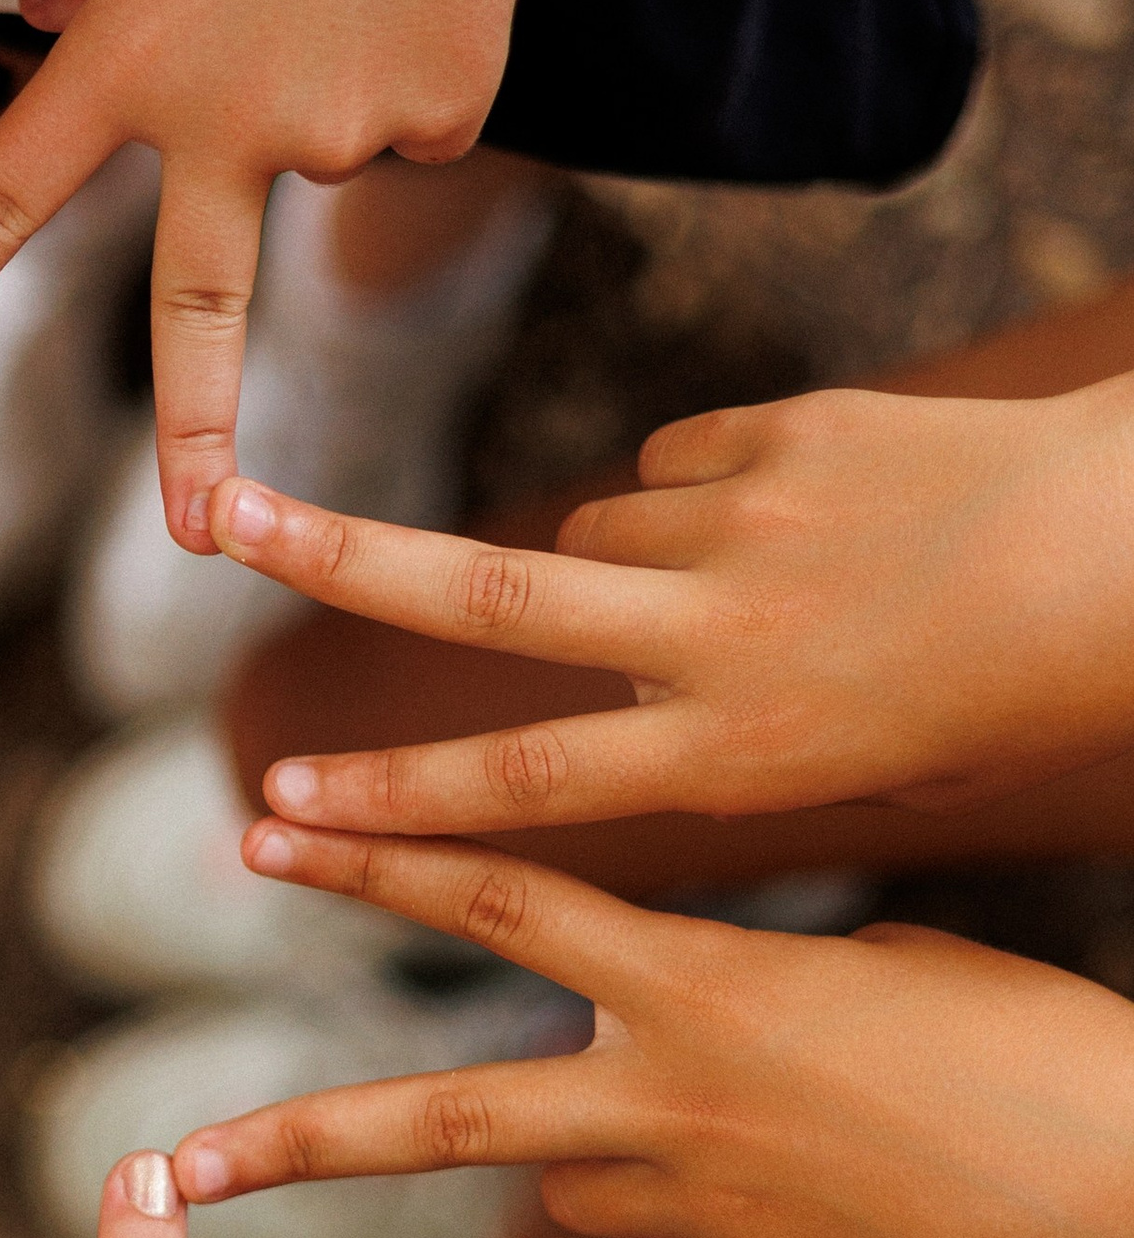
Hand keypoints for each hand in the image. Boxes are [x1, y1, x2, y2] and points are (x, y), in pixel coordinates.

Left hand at [0, 0, 594, 537]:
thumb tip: (50, 31)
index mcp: (129, 54)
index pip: (1, 200)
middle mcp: (236, 120)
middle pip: (199, 312)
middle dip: (197, 441)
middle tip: (200, 540)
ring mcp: (350, 128)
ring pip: (309, 143)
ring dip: (311, 76)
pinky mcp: (451, 109)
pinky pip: (404, 114)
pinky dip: (400, 60)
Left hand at [176, 829, 1133, 1237]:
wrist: (1128, 1191)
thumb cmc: (1018, 1040)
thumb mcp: (855, 963)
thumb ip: (708, 998)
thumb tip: (612, 1070)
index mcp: (704, 982)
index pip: (499, 905)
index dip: (374, 863)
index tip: (262, 832)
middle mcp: (670, 1105)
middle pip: (439, 1123)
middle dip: (290, 1143)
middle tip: (161, 1169)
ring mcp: (696, 1221)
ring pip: (579, 1181)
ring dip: (622, 1148)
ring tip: (779, 1123)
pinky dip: (703, 1230)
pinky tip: (815, 1209)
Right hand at [212, 378, 1133, 835]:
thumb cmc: (1015, 693)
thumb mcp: (863, 771)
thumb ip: (710, 731)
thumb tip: (585, 673)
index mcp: (745, 753)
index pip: (528, 778)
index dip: (390, 800)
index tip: (275, 804)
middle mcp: (723, 635)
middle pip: (486, 594)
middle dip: (338, 559)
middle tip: (221, 517)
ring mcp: (748, 522)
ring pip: (593, 531)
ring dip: (612, 567)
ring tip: (737, 593)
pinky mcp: (783, 434)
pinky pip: (682, 462)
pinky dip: (705, 495)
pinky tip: (806, 520)